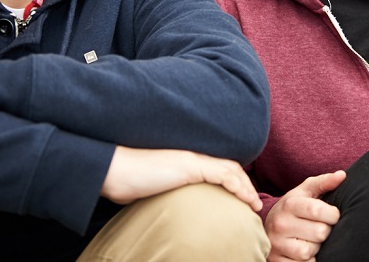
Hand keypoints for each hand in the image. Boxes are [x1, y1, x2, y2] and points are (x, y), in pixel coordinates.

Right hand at [102, 146, 261, 210]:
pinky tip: (245, 198)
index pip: (216, 168)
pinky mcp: (191, 166)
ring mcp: (192, 160)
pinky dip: (238, 185)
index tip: (241, 198)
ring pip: (230, 169)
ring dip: (246, 186)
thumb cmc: (127, 182)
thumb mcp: (151, 190)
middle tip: (253, 202)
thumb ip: (165, 195)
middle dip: (244, 183)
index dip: (233, 181)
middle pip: (228, 166)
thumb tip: (168, 211)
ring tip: (254, 203)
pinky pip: (223, 174)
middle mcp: (191, 158)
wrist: (114, 170)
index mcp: (184, 162)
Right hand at [266, 171, 345, 261]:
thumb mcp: (305, 191)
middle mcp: (280, 224)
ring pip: (309, 252)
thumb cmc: (293, 207)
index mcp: (289, 204)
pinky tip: (303, 249)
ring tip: (310, 239)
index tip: (333, 215)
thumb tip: (342, 175)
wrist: (267, 224)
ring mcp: (276, 244)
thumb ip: (324, 182)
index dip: (332, 214)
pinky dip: (307, 260)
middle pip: (319, 233)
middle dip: (324, 231)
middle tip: (320, 227)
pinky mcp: (275, 261)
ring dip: (315, 247)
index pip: (318, 210)